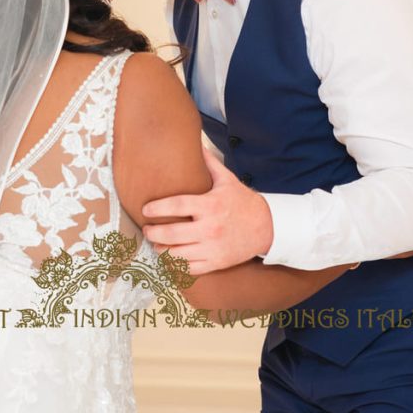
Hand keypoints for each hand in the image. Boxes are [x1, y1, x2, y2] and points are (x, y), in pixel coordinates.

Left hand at [141, 146, 273, 275]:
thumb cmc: (243, 202)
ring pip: (177, 255)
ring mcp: (213, 248)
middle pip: (172, 234)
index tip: (146, 210)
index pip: (176, 205)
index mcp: (210, 205)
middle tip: (147, 230)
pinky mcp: (216, 263)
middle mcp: (210, 228)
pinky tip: (171, 259)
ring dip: (162, 250)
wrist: (266, 227)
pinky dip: (177, 266)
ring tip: (156, 244)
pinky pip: (190, 269)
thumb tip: (196, 143)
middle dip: (154, 233)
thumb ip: (209, 163)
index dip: (157, 208)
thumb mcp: (227, 180)